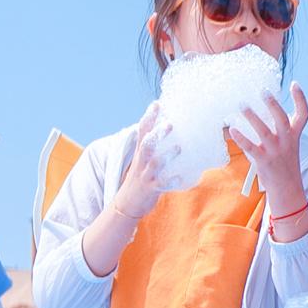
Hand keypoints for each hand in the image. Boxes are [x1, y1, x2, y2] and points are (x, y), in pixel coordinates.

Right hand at [112, 103, 176, 219]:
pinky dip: (171, 181)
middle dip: (157, 134)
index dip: (149, 117)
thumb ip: (151, 145)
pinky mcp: (152, 188)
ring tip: (179, 147)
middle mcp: (142, 162)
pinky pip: (162, 184)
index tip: (157, 103)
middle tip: (170, 124)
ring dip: (167, 155)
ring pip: (155, 163)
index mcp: (140, 152)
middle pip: (147, 145)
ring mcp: (146, 175)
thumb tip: (166, 126)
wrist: (126, 203)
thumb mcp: (142, 159)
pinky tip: (180, 177)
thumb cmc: (139, 177)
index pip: (142, 130)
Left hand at [228, 83, 307, 200]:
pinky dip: (241, 138)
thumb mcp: (289, 146)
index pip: (303, 115)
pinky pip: (250, 147)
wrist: (288, 191)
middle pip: (282, 119)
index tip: (294, 84)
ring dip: (253, 117)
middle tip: (263, 91)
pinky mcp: (264, 161)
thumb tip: (262, 112)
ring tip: (242, 105)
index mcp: (295, 137)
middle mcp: (287, 142)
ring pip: (264, 131)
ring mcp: (276, 152)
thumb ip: (280, 131)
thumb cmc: (285, 166)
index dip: (301, 99)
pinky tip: (232, 129)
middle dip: (273, 105)